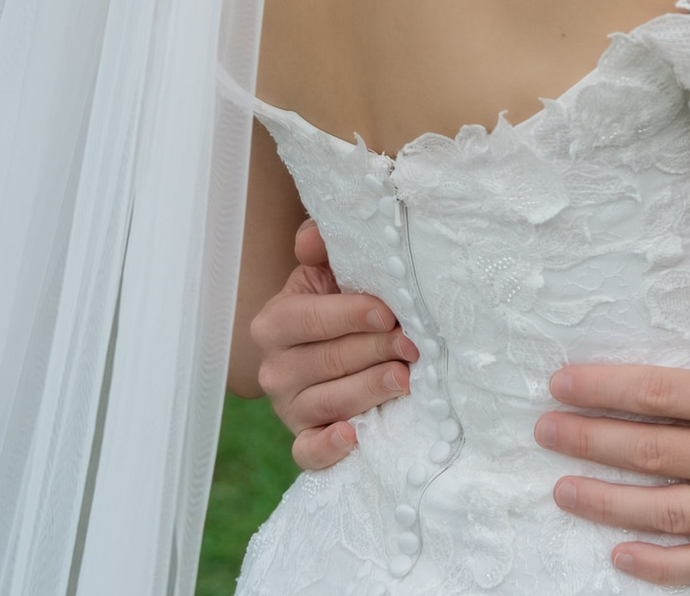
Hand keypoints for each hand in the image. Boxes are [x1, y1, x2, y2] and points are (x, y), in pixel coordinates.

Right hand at [247, 219, 416, 469]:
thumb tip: (312, 237)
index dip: (350, 315)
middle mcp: (275, 368)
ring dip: (369, 391)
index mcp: (276, 323)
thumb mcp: (328, 271)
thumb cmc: (338, 306)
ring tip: (405, 379)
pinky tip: (354, 435)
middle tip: (414, 345)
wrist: (338, 349)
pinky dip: (328, 447)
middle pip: (327, 361)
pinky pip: (309, 451)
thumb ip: (320, 247)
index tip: (389, 314)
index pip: (309, 319)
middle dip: (375, 351)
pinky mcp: (304, 440)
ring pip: (328, 403)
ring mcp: (288, 408)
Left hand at [539, 265, 689, 586]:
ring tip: (563, 489)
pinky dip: (663, 567)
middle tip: (545, 432)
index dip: (604, 389)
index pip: (660, 395)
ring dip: (608, 503)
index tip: (561, 385)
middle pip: (650, 451)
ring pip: (669, 510)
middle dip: (589, 440)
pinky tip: (621, 556)